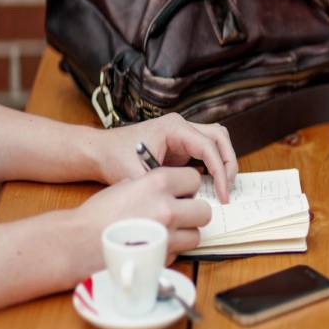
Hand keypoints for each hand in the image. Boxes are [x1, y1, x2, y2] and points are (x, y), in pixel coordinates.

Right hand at [73, 167, 211, 268]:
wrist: (77, 243)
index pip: (194, 179)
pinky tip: (153, 246)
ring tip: (167, 233)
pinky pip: (180, 253)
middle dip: (194, 213)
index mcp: (157, 183)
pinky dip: (171, 251)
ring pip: (196, 235)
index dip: (187, 187)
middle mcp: (167, 208)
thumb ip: (152, 186)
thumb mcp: (125, 185)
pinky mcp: (162, 258)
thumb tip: (172, 189)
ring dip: (185, 235)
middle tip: (180, 215)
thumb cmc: (97, 214)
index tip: (181, 192)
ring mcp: (167, 235)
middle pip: (204, 210)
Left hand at [93, 113, 237, 202]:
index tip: (222, 193)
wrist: (100, 151)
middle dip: (228, 163)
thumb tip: (186, 202)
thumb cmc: (114, 157)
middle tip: (227, 189)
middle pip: (220, 137)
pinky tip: (210, 184)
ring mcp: (183, 134)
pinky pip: (206, 150)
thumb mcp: (136, 176)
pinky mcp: (182, 144)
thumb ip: (161, 187)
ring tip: (223, 186)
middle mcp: (182, 126)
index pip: (208, 146)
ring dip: (224, 161)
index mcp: (173, 127)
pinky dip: (213, 165)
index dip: (220, 171)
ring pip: (217, 140)